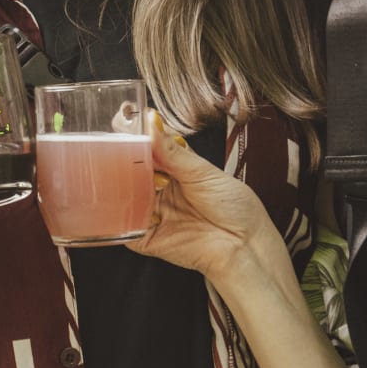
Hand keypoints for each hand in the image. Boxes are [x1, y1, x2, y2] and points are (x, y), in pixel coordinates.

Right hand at [129, 112, 285, 284]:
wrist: (245, 245)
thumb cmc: (234, 206)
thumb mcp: (203, 172)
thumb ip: (173, 151)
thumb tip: (151, 122)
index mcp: (172, 167)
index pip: (145, 146)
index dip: (133, 135)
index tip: (124, 122)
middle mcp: (157, 188)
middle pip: (129, 170)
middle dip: (124, 160)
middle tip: (124, 152)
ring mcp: (150, 212)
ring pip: (122, 195)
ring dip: (122, 187)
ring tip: (131, 180)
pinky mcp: (145, 238)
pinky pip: (123, 228)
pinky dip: (121, 217)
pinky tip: (132, 207)